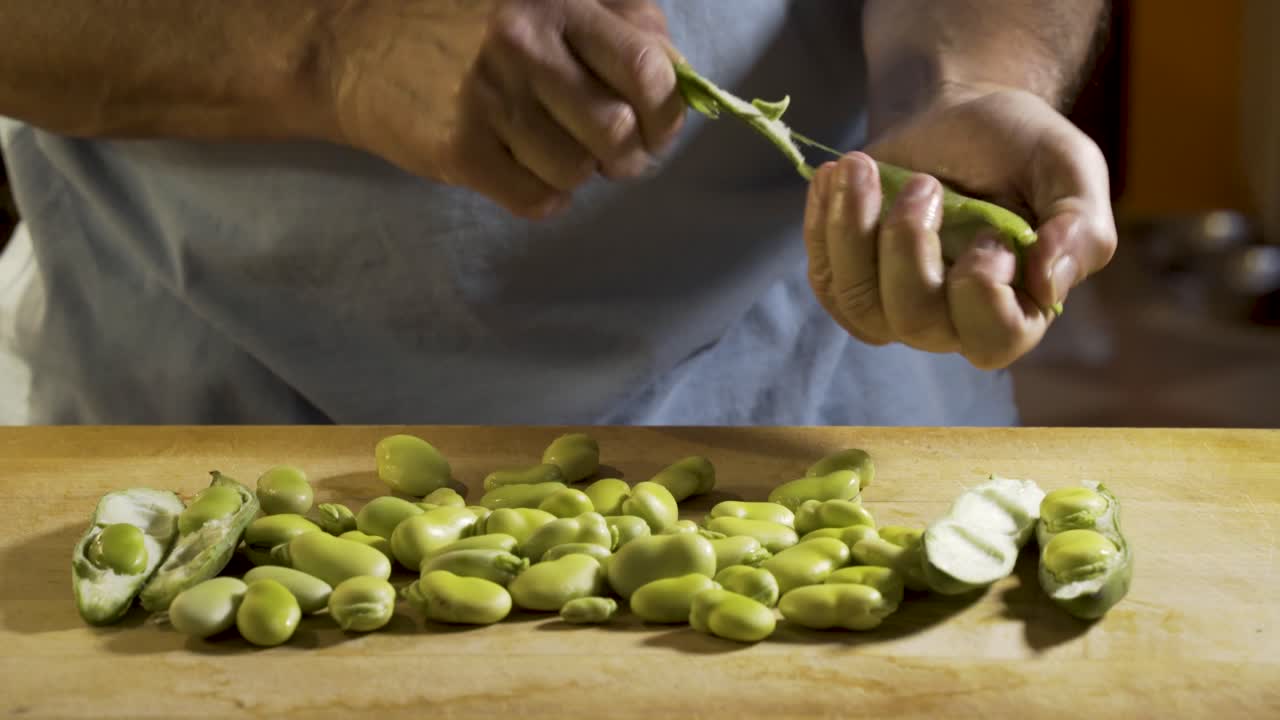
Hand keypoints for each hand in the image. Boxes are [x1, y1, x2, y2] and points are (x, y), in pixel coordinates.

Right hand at [321, 0, 683, 218]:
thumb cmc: (459, 22)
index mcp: (556, 0)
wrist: (348, 47)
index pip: (648, 67)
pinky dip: (543, 196)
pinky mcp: (458, 149)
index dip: (665, 109)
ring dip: (579, 174)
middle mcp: (525, 45)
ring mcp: (488, 99)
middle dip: (628, 156)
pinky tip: (523, 170)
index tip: (653, 121)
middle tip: (613, 154)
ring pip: (578, 172)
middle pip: (618, 131)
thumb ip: (611, 18)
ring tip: (555, 153)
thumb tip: (671, 71)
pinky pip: (537, 200)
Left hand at [803, 83, 1116, 369]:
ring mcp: (893, 306)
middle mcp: (952, 321)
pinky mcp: (848, 281)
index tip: (990, 233)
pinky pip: (824, 275)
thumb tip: (1051, 283)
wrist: (958, 112)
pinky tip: (839, 175)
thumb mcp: (1068, 168)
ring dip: (853, 230)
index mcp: (1018, 306)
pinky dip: (823, 222)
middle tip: (924, 183)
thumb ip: (1082, 227)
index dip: (983, 297)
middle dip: (908, 244)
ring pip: (858, 301)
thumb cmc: (1019, 146)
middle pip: (914, 319)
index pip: (996, 340)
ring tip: (862, 166)